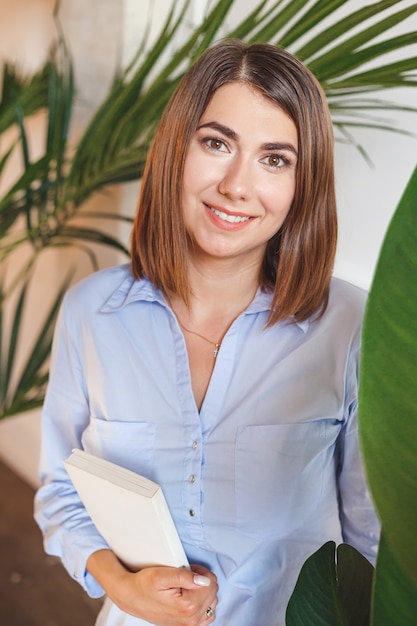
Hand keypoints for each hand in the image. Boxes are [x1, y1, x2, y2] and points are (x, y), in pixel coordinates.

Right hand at [87, 550, 217, 624]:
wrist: (131, 597)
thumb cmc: (144, 584)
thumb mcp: (162, 574)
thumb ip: (185, 576)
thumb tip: (205, 580)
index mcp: (187, 606)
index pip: (211, 583)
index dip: (201, 572)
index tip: (188, 570)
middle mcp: (190, 620)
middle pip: (213, 593)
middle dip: (202, 581)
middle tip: (186, 577)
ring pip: (212, 603)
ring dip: (203, 593)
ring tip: (187, 587)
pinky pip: (207, 616)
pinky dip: (203, 605)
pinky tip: (191, 597)